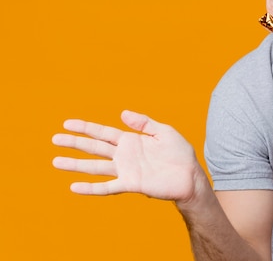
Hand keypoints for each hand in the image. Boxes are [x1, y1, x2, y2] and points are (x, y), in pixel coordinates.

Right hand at [52, 110, 203, 199]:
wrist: (190, 176)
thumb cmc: (179, 154)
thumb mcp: (164, 132)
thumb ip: (144, 123)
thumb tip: (122, 113)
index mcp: (131, 140)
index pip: (103, 132)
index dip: (86, 128)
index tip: (67, 123)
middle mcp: (124, 155)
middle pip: (94, 147)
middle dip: (75, 143)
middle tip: (54, 139)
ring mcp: (125, 170)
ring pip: (95, 167)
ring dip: (76, 164)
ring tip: (56, 161)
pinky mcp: (130, 184)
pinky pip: (106, 187)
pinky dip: (90, 188)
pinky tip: (74, 187)